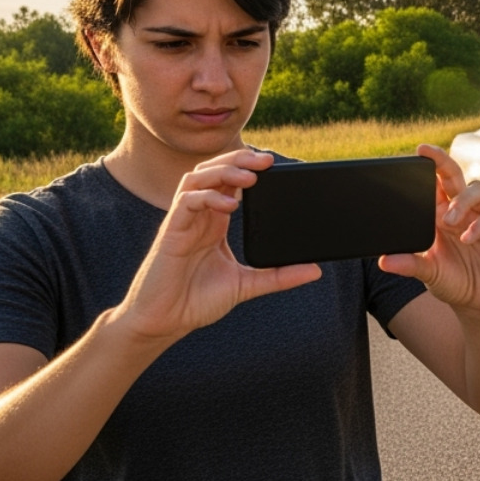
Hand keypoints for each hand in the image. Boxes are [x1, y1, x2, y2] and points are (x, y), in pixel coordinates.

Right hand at [114, 149, 320, 342]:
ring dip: (223, 171)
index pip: (229, 182)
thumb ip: (279, 276)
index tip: (274, 165)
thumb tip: (314, 270)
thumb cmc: (197, 300)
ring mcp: (184, 222)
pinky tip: (229, 205)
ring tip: (250, 177)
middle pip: (213, 171)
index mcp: (215, 222)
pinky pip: (185, 202)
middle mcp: (199, 217)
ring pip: (197, 178)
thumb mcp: (247, 285)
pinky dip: (207, 197)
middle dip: (239, 160)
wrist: (165, 321)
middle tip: (267, 160)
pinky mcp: (171, 233)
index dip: (248, 168)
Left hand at [379, 145, 479, 317]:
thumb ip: (410, 265)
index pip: (433, 184)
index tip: (418, 153)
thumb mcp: (428, 273)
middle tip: (431, 155)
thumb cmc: (452, 282)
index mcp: (439, 215)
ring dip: (463, 201)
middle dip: (444, 163)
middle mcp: (461, 212)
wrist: (478, 303)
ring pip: (477, 191)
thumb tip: (384, 260)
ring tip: (450, 221)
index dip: (428, 167)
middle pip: (455, 177)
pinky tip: (468, 238)